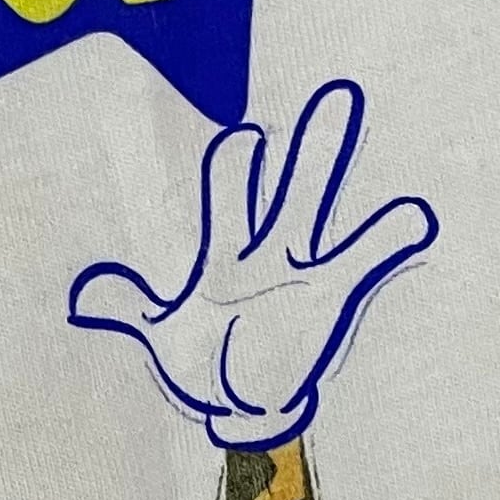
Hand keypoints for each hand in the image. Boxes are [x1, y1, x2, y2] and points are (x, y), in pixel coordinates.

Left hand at [67, 77, 436, 449]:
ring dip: (340, 172)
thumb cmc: (203, 357)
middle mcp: (267, 249)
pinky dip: (390, 241)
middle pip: (289, 188)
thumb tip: (84, 299)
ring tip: (365, 125)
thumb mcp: (161, 334)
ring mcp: (302, 271)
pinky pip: (362, 263)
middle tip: (338, 96)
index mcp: (224, 250)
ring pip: (323, 211)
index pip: (232, 190)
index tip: (250, 137)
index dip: (239, 166)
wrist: (238, 403)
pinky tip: (416, 216)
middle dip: (309, 147)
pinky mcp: (330, 300)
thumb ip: (128, 306)